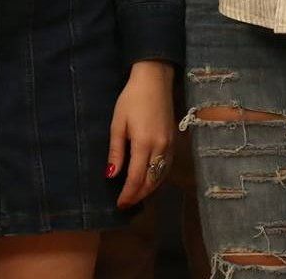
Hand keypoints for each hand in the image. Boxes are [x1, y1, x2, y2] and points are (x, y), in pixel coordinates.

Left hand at [107, 60, 175, 207]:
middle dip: (138, 195)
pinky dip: (158, 178)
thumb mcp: (118, 123)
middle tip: (126, 204)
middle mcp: (160, 148)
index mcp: (144, 144)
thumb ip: (116, 151)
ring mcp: (170, 145)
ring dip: (149, 189)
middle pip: (151, 181)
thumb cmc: (131, 99)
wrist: (154, 81)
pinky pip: (167, 167)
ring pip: (161, 176)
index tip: (119, 204)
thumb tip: (111, 175)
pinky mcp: (174, 141)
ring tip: (136, 197)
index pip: (136, 178)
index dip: (128, 194)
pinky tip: (149, 181)